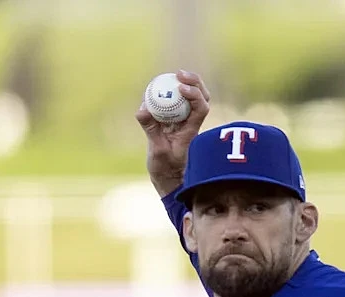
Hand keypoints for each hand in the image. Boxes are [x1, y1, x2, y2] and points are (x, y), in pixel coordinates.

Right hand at [135, 69, 210, 196]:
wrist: (167, 175)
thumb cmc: (165, 167)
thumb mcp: (156, 150)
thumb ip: (151, 130)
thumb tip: (141, 109)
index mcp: (192, 130)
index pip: (201, 108)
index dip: (194, 95)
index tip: (180, 88)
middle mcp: (193, 123)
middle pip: (203, 97)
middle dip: (194, 82)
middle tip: (179, 73)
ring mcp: (186, 120)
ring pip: (194, 97)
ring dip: (187, 83)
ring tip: (175, 74)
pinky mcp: (177, 119)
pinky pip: (180, 101)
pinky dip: (174, 90)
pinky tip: (164, 84)